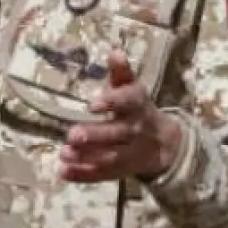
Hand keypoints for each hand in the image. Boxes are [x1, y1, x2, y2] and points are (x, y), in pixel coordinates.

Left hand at [59, 50, 183, 183]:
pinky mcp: (123, 170)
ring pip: (111, 158)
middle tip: (71, 134)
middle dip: (95, 135)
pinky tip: (63, 172)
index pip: (128, 102)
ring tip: (64, 153)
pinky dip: (84, 175)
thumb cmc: (137, 108)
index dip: (112, 103)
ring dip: (87, 157)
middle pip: (118, 134)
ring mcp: (131, 153)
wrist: (165, 142)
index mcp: (138, 105)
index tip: (91, 104)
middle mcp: (137, 130)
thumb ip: (121, 73)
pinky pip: (105, 175)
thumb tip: (114, 52)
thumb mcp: (132, 88)